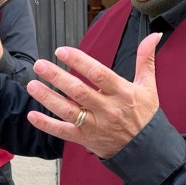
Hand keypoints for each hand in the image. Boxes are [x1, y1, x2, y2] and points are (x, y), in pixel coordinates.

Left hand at [25, 32, 161, 158]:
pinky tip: (32, 115)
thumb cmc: (144, 115)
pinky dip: (47, 125)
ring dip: (47, 98)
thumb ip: (146, 59)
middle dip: (57, 77)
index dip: (79, 62)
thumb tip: (153, 35)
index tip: (62, 51)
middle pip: (78, 92)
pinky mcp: (86, 139)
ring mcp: (95, 126)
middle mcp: (108, 110)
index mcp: (123, 93)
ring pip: (67, 111)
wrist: (145, 149)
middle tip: (39, 65)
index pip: (99, 74)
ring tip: (31, 84)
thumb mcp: (148, 86)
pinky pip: (63, 132)